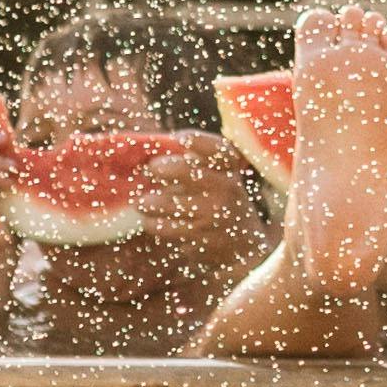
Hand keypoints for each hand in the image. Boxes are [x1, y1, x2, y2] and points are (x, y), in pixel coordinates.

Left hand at [137, 139, 268, 282]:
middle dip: (162, 168)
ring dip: (150, 202)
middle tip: (150, 170)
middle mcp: (226, 190)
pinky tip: (149, 221)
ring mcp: (214, 215)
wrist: (245, 247)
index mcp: (230, 171)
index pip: (219, 150)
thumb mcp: (223, 179)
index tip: (181, 139)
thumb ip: (199, 163)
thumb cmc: (223, 202)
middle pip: (189, 172)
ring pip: (171, 204)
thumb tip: (155, 147)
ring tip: (141, 203)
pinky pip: (168, 228)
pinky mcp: (202, 239)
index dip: (199, 141)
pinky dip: (153, 224)